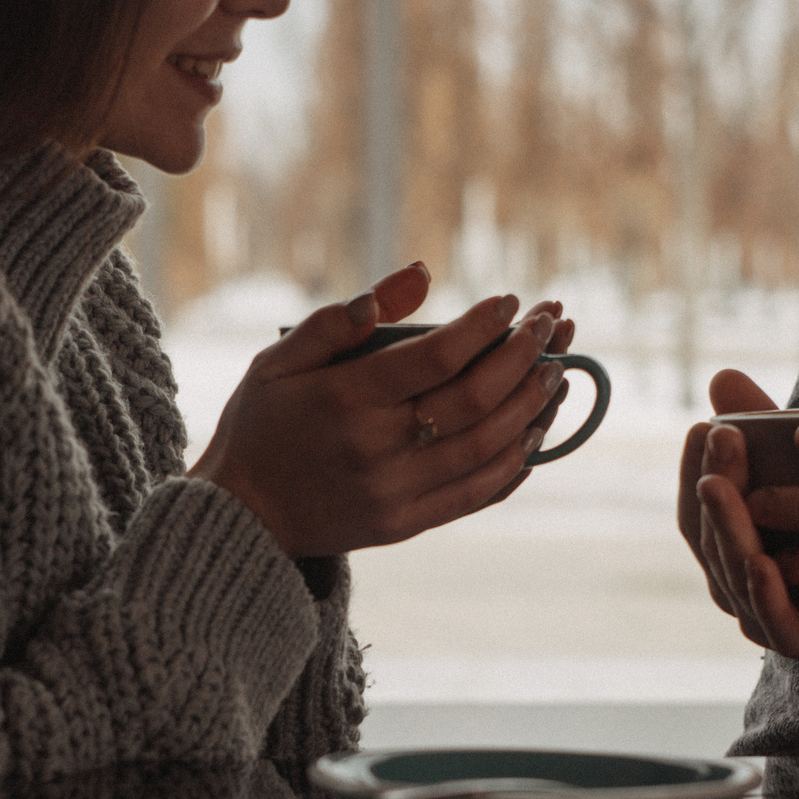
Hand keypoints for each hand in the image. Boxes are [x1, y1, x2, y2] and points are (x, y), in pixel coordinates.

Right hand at [191, 264, 571, 557]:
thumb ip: (341, 318)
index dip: (481, 327)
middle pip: (472, 400)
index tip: (510, 301)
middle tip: (551, 324)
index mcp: (343, 400)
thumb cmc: (261, 425)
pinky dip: (516, 460)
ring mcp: (395, 492)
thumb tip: (417, 275)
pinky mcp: (407, 524)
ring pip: (486, 447)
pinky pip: (478, 493)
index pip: (434, 357)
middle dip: (522, 356)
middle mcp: (375, 448)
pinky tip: (538, 428)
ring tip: (558, 369)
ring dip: (532, 406)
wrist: (240, 518)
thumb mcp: (278, 360)